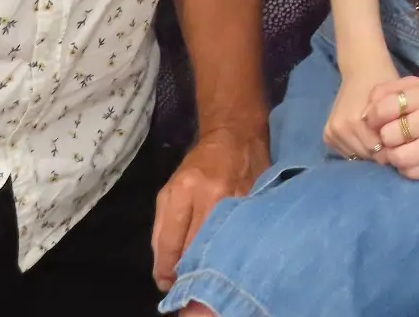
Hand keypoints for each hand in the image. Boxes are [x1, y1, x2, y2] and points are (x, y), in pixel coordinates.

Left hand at [150, 128, 268, 290]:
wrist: (236, 135)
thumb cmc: (199, 166)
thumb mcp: (170, 190)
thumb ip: (162, 229)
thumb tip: (164, 270)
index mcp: (183, 190)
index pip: (171, 243)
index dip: (166, 270)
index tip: (166, 283)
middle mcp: (211, 195)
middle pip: (195, 249)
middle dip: (187, 271)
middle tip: (185, 281)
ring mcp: (237, 200)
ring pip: (219, 248)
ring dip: (209, 264)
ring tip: (204, 270)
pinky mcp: (256, 202)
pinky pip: (239, 237)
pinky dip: (230, 250)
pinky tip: (226, 254)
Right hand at [323, 49, 398, 160]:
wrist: (361, 68)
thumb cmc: (382, 83)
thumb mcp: (394, 104)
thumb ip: (393, 128)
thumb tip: (396, 151)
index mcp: (355, 122)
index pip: (378, 153)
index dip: (391, 150)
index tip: (399, 145)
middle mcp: (340, 129)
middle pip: (366, 156)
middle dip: (380, 152)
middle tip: (390, 142)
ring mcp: (332, 132)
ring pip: (356, 156)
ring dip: (368, 152)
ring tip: (377, 138)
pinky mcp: (327, 134)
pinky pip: (346, 152)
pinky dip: (356, 148)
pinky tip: (365, 137)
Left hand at [367, 77, 418, 179]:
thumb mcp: (418, 85)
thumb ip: (388, 90)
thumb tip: (364, 113)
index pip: (384, 109)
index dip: (373, 118)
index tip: (376, 121)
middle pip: (389, 136)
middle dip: (383, 138)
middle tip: (388, 137)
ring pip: (399, 158)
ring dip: (392, 156)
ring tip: (397, 149)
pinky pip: (413, 173)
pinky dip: (406, 168)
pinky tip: (411, 158)